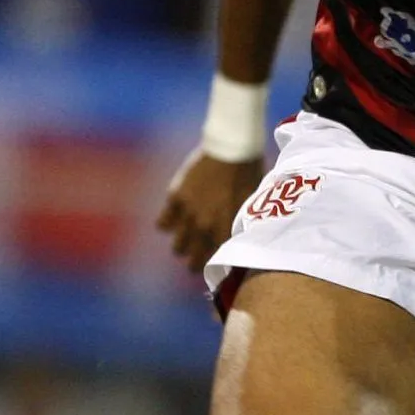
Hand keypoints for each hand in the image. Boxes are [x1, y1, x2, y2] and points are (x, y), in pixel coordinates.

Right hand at [155, 150, 263, 267]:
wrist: (232, 147)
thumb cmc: (249, 175)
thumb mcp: (252, 206)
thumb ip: (242, 227)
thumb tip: (242, 243)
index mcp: (226, 230)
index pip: (216, 263)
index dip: (217, 267)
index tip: (217, 266)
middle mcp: (205, 227)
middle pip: (193, 261)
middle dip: (197, 262)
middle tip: (200, 256)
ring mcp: (188, 213)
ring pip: (177, 247)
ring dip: (183, 245)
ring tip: (189, 239)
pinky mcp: (175, 198)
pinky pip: (162, 225)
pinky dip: (168, 225)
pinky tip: (176, 220)